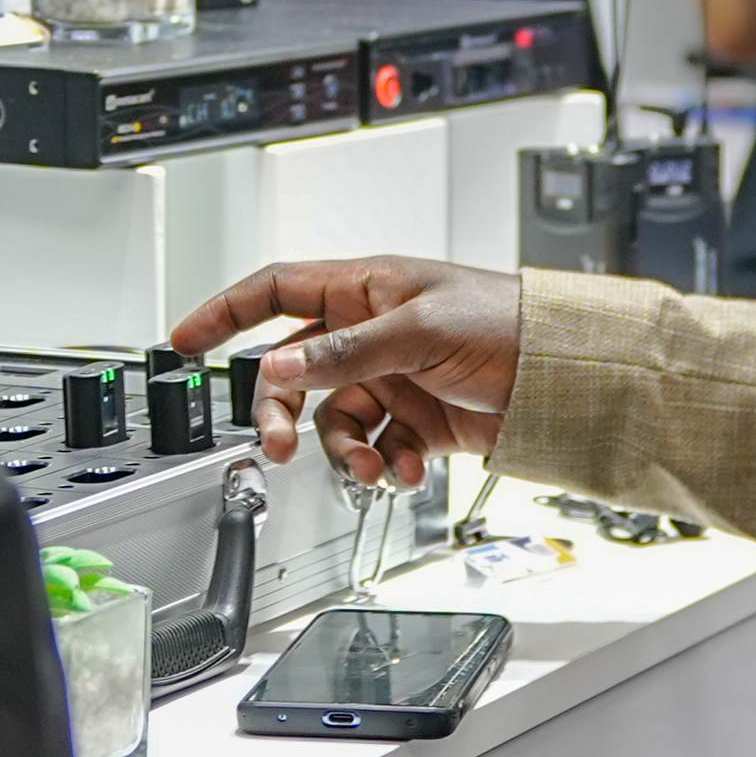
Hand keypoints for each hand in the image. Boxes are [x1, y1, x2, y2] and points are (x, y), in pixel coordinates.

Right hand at [165, 258, 526, 490]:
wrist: (571, 375)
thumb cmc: (510, 323)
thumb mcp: (420, 329)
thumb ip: (346, 351)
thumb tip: (281, 364)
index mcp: (365, 288)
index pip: (275, 291)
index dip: (226, 312)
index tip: (184, 340)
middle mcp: (372, 332)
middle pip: (297, 373)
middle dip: (286, 413)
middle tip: (283, 447)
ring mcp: (394, 377)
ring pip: (335, 420)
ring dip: (345, 450)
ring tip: (372, 467)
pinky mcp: (419, 419)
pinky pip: (377, 446)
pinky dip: (386, 464)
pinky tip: (405, 469)